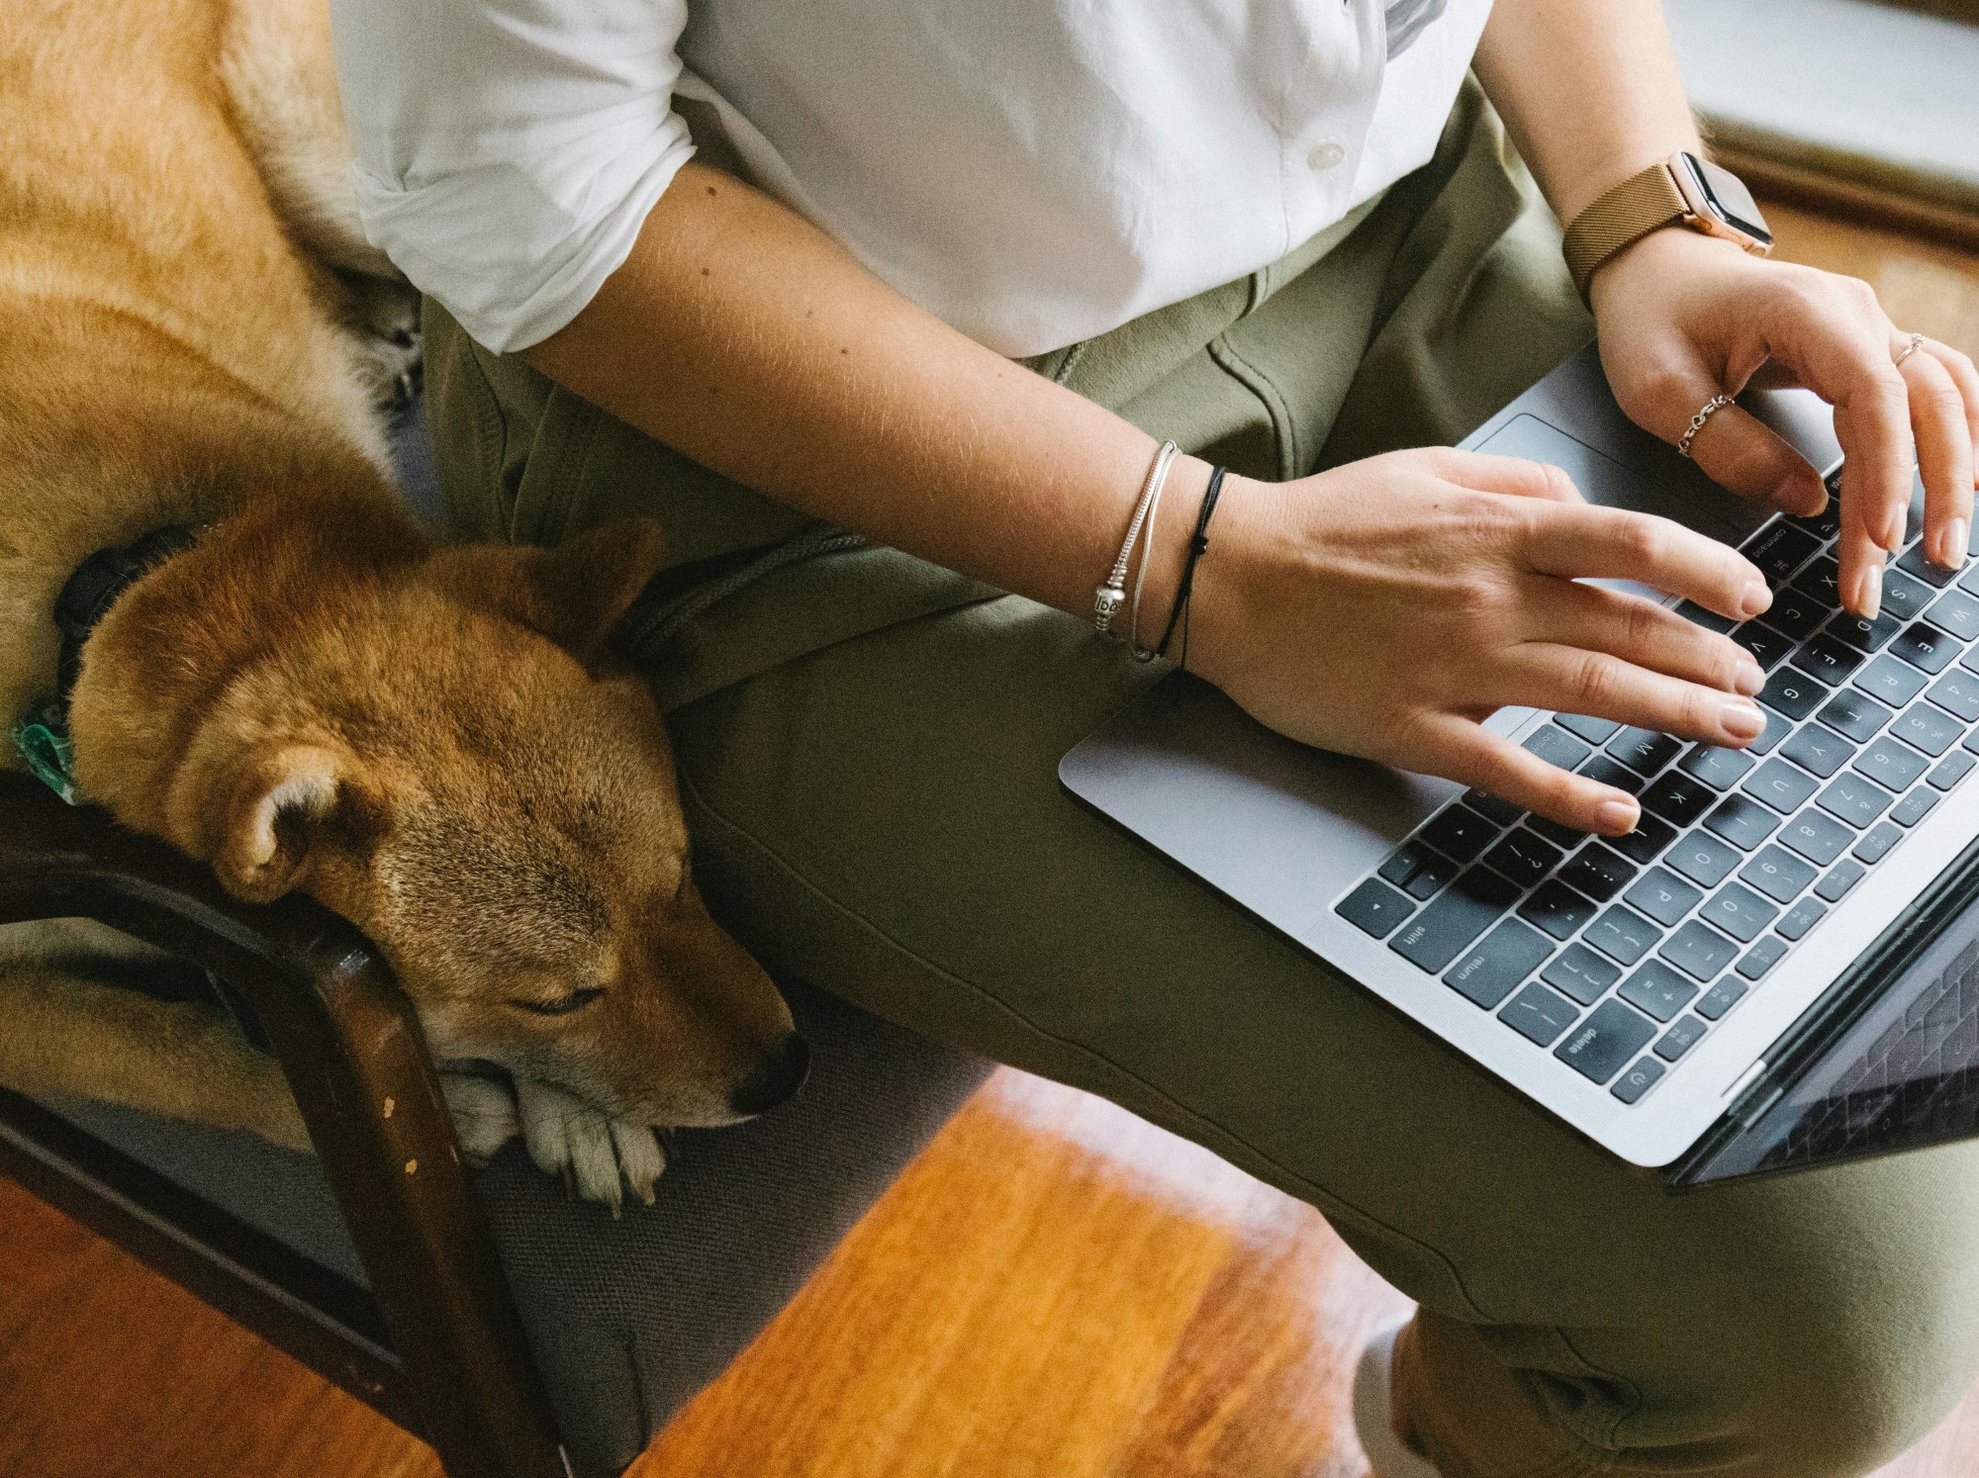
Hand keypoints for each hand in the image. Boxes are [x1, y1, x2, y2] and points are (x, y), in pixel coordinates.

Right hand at [1187, 449, 1773, 835]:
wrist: (1226, 576)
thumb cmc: (1320, 523)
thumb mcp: (1424, 468)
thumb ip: (1513, 482)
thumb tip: (1581, 505)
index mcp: (1496, 532)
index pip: (1632, 545)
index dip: (1707, 572)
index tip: (1751, 598)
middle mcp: (1491, 598)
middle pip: (1629, 629)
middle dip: (1708, 660)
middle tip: (1754, 688)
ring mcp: (1455, 667)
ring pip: (1592, 692)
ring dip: (1675, 715)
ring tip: (1730, 732)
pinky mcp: (1413, 727)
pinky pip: (1508, 768)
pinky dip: (1571, 795)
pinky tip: (1621, 811)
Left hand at [1592, 229, 1978, 616]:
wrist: (1657, 267)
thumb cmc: (1651, 318)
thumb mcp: (1660, 391)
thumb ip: (1730, 447)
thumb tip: (1807, 502)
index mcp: (1805, 313)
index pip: (1874, 395)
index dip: (1887, 468)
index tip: (1882, 535)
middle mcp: (1855, 314)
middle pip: (1928, 399)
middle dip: (1938, 485)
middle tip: (1936, 561)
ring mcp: (1868, 329)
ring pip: (1937, 400)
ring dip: (1949, 470)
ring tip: (1944, 547)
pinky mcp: (1864, 351)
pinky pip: (1926, 394)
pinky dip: (1946, 440)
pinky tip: (1956, 488)